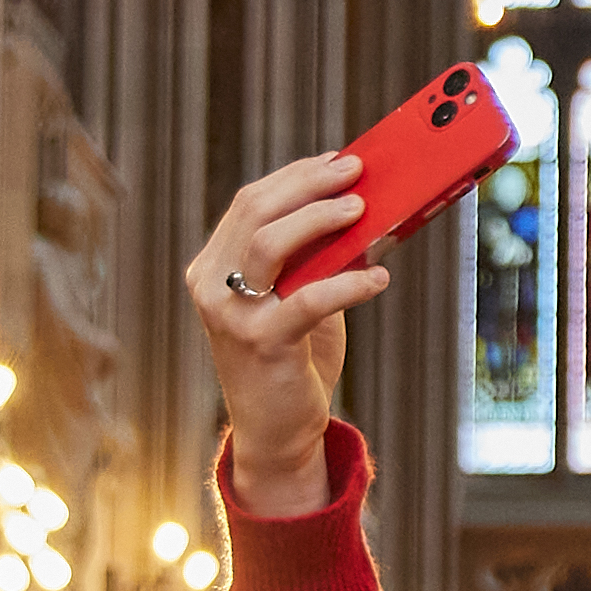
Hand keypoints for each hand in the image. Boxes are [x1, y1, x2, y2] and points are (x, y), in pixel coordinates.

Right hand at [188, 150, 389, 513]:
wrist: (278, 430)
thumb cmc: (293, 357)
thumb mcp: (299, 296)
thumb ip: (317, 257)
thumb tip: (365, 209)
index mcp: (213, 267)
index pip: (249, 203)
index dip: (295, 176)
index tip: (337, 160)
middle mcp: (211, 286)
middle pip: (255, 212)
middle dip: (309, 184)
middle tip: (355, 172)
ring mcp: (232, 314)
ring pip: (268, 243)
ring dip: (319, 219)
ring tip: (361, 210)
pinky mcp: (261, 344)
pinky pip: (308, 300)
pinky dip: (348, 284)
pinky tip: (378, 280)